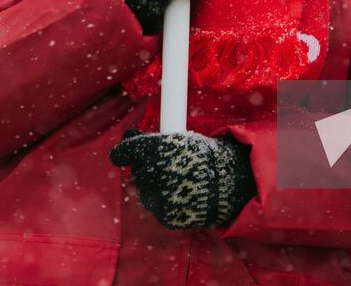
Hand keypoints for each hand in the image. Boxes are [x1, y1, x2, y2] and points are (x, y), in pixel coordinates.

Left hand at [109, 128, 254, 229]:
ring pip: (146, 194)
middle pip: (137, 174)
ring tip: (179, 183)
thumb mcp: (178, 137)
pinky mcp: (166, 217)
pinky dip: (167, 204)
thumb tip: (129, 134)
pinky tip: (183, 196)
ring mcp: (157, 198)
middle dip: (148, 172)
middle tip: (167, 168)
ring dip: (156, 189)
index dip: (124, 153)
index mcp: (151, 149)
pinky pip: (159, 210)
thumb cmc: (203, 155)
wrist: (228, 182)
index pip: (122, 153)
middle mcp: (150, 174)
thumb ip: (149, 140)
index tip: (126, 155)